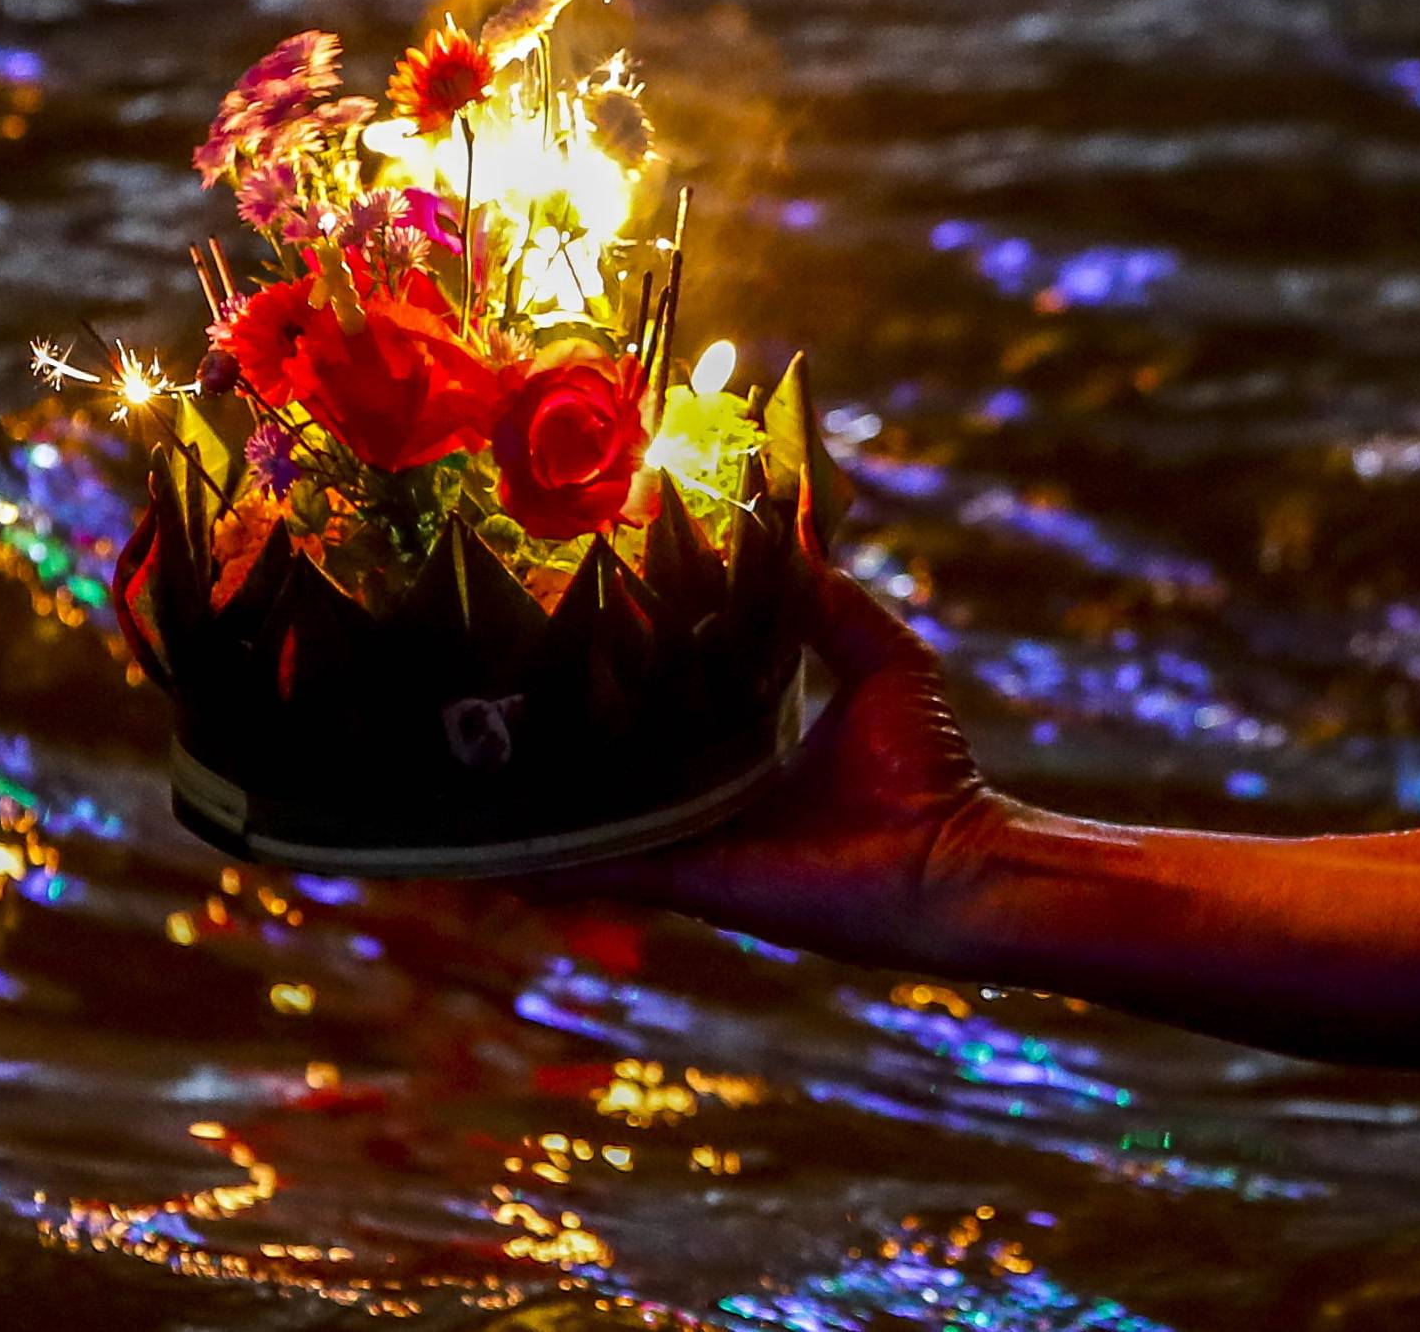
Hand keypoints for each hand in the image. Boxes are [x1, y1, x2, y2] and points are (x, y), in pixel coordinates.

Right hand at [537, 571, 1005, 965]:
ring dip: (541, 799)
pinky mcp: (694, 879)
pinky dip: (554, 866)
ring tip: (466, 764)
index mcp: (747, 744)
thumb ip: (831, 602)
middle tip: (496, 681)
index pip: (670, 697)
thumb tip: (788, 538)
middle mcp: (710, 793)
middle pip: (622, 753)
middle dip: (567, 725)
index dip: (630, 660)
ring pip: (599, 814)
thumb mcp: (882, 659)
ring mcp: (694, 840)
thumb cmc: (931, 766)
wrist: (954, 860)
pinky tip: (492, 855)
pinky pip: (609, 871)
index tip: (576, 613)